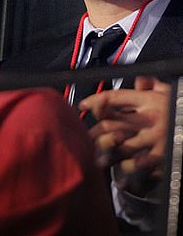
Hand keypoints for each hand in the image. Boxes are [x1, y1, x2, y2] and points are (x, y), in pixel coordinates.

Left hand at [79, 76, 170, 195]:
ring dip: (105, 153)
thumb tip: (139, 81)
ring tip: (95, 158)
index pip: (115, 98)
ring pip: (120, 146)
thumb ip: (154, 86)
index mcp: (149, 100)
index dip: (96, 101)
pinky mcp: (163, 155)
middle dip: (95, 132)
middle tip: (86, 138)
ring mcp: (156, 138)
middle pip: (111, 124)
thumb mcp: (172, 94)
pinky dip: (128, 169)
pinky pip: (140, 164)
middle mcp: (149, 118)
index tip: (84, 105)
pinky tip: (120, 176)